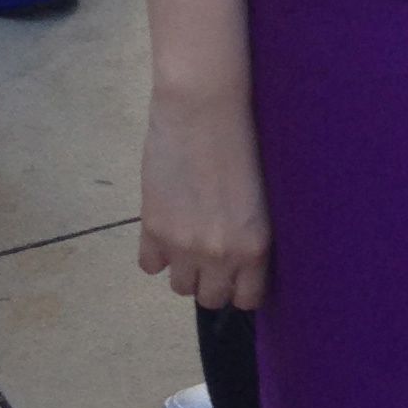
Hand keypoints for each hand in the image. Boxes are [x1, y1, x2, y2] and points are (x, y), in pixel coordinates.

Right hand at [140, 83, 270, 310]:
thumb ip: (248, 234)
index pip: (247, 298)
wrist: (204, 109)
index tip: (238, 275)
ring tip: (188, 242)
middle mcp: (220, 254)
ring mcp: (183, 244)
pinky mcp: (153, 228)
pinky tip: (165, 231)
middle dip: (211, 282)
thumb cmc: (243, 141)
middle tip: (211, 256)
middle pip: (210, 298)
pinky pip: (149, 266)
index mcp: (255, 245)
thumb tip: (238, 258)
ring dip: (184, 269)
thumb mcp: (259, 198)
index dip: (240, 288)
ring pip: (179, 287)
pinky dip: (156, 254)